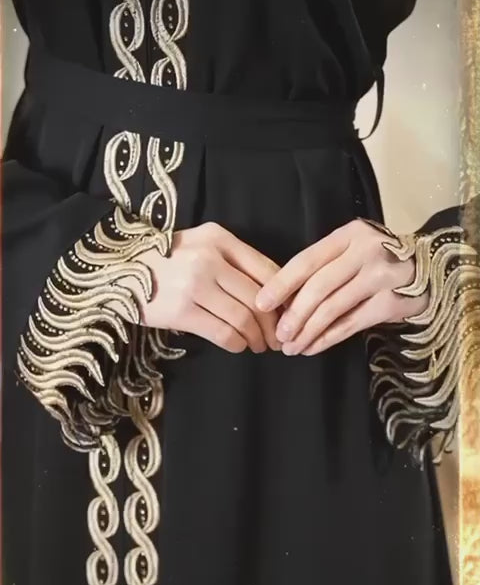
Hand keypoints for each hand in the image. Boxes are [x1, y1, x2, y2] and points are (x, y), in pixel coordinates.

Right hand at [120, 222, 281, 352]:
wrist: (117, 270)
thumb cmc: (165, 261)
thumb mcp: (200, 245)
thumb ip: (233, 261)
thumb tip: (272, 295)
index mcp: (219, 238)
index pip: (267, 269)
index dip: (283, 297)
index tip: (287, 314)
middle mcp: (209, 258)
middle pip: (258, 298)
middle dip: (273, 324)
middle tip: (276, 338)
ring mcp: (194, 285)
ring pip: (243, 318)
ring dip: (257, 337)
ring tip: (259, 345)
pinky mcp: (181, 311)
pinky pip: (222, 333)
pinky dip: (237, 344)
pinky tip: (238, 345)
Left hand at [255, 219, 428, 355]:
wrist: (430, 268)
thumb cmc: (377, 261)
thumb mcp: (351, 251)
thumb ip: (323, 268)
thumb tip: (283, 302)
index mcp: (349, 234)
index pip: (306, 260)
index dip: (281, 284)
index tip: (262, 304)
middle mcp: (367, 251)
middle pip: (318, 287)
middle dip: (293, 315)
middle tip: (278, 335)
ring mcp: (383, 276)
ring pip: (334, 308)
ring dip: (308, 331)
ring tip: (291, 346)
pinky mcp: (394, 302)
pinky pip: (352, 324)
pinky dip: (328, 339)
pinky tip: (313, 347)